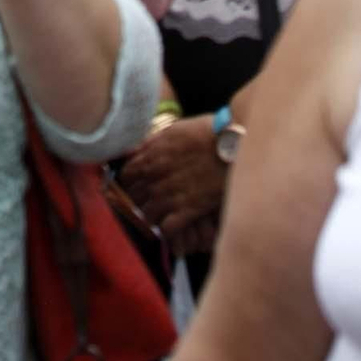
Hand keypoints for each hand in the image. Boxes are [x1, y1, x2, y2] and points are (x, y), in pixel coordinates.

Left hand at [117, 113, 227, 244]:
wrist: (233, 145)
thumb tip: (133, 150)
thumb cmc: (207, 132)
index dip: (129, 181)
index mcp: (152, 155)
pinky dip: (166, 230)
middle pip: (134, 196)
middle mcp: (156, 176)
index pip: (127, 175)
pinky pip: (166, 229)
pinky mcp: (187, 210)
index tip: (135, 185)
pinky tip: (172, 226)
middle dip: (137, 200)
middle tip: (146, 203)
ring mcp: (170, 195)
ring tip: (159, 216)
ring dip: (151, 217)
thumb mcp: (175, 130)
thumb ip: (152, 142)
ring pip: (146, 215)